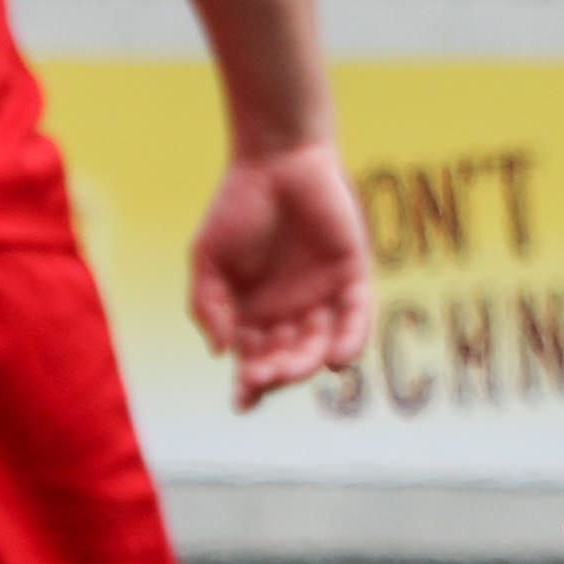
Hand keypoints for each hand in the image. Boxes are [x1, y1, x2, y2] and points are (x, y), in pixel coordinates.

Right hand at [187, 139, 371, 411]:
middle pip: (287, 360)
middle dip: (277, 373)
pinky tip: (336, 359)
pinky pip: (356, 319)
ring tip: (296, 367)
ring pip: (321, 346)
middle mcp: (289, 314)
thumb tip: (221, 353)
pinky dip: (350, 341)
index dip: (250, 385)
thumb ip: (209, 306)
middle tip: (267, 374)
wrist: (276, 162)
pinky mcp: (352, 278)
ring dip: (308, 362)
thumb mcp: (207, 260)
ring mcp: (322, 298)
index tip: (242, 401)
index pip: (254, 362)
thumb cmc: (236, 209)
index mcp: (252, 316)